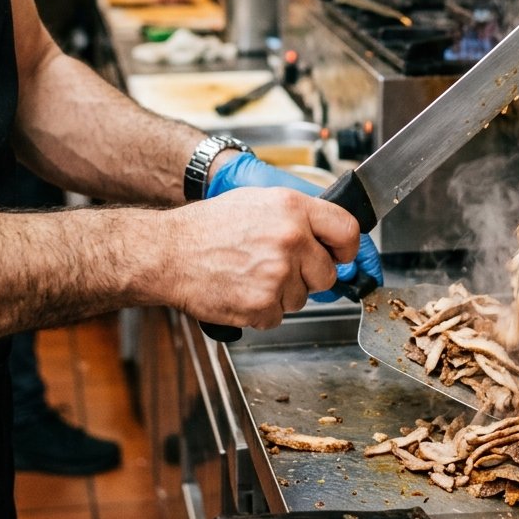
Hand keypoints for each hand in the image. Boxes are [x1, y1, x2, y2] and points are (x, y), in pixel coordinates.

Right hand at [207, 153, 382, 301]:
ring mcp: (278, 274)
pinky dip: (262, 311)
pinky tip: (242, 290)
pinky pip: (278, 316)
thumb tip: (328, 238)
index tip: (340, 257)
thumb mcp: (259, 201)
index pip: (347, 231)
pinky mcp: (262, 304)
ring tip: (251, 275)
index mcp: (293, 208)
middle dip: (307, 276)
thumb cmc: (210, 226)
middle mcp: (291, 239)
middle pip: (327, 274)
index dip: (347, 249)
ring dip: (282, 294)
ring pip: (302, 298)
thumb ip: (298, 217)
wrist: (170, 252)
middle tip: (277, 267)